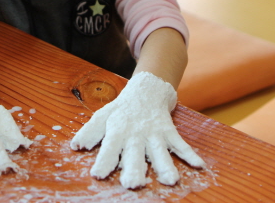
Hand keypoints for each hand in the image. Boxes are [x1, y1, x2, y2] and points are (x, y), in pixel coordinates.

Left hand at [70, 71, 204, 188]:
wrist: (146, 89)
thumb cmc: (122, 109)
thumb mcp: (102, 117)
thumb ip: (90, 132)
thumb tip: (75, 146)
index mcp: (117, 131)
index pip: (109, 148)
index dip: (103, 161)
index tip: (98, 174)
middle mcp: (135, 133)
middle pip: (134, 153)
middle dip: (134, 169)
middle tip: (132, 184)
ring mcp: (154, 132)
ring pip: (160, 151)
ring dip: (165, 165)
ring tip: (170, 180)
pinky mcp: (168, 130)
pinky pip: (180, 143)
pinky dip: (190, 154)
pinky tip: (199, 165)